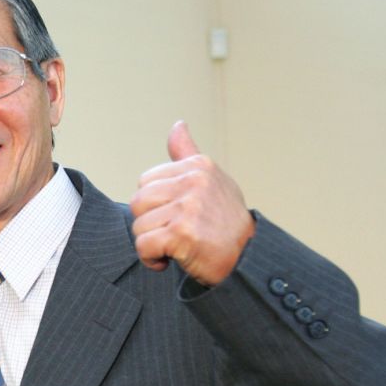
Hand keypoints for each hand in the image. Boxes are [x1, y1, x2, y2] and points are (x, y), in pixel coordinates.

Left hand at [130, 121, 254, 285]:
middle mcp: (194, 182)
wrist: (247, 258)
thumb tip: (178, 125)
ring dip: (151, 243)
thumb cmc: (226, 221)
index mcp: (198, 166)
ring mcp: (187, 207)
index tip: (175, 216)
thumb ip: (187, 154)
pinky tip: (168, 260)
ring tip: (175, 246)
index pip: (146, 181)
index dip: (155, 204)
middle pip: (138, 202)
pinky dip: (151, 259)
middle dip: (149, 223)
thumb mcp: (212, 180)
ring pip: (139, 226)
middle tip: (173, 233)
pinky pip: (143, 246)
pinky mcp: (181, 233)